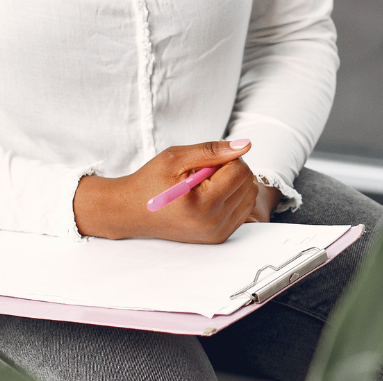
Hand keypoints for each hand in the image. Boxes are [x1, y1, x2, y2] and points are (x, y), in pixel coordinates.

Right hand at [73, 139, 261, 243]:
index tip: (207, 160)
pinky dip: (234, 198)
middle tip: (206, 170)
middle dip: (232, 170)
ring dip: (235, 184)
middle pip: (248, 183)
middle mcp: (212, 222)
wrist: (132, 212)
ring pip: (250, 197)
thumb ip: (212, 150)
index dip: (227, 157)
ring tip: (208, 182)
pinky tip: (212, 195)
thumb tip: (246, 145)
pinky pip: (244, 211)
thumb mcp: (175, 157)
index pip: (240, 170)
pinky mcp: (218, 238)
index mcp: (201, 203)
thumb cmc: (151, 181)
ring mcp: (216, 233)